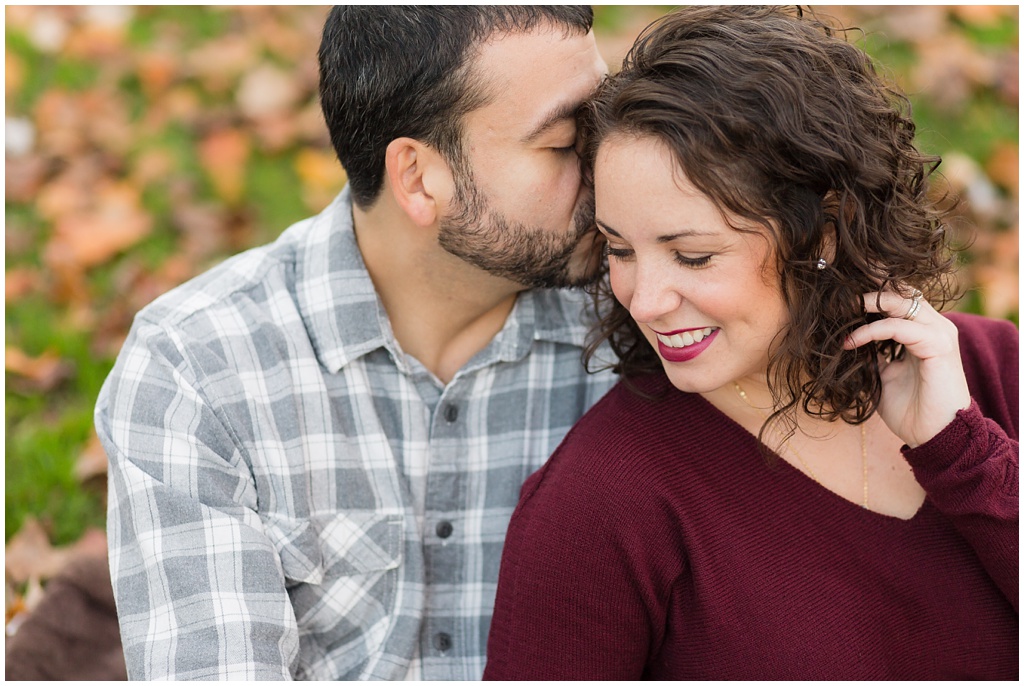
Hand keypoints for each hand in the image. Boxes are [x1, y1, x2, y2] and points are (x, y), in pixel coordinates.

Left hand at [843, 289, 970, 447]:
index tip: (836, 300)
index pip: (898, 297)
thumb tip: (845, 340)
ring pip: (900, 301)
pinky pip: (898, 327)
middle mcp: (935, 325)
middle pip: (900, 290)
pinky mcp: (938, 345)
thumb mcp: (883, 375)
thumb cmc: (911, 410)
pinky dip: (871, 331)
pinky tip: (851, 342)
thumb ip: (872, 354)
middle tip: (836, 297)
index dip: (869, 294)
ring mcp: (940, 333)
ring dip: (867, 304)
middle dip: (866, 290)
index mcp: (924, 330)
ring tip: (840, 311)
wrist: (935, 436)